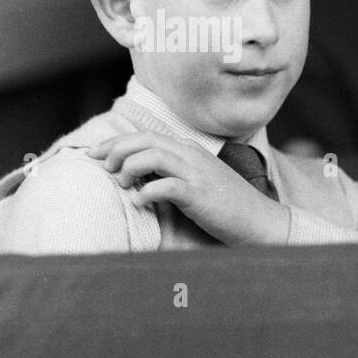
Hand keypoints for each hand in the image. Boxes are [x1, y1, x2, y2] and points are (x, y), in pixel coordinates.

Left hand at [89, 132, 289, 246]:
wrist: (262, 221)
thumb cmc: (228, 206)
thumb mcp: (198, 181)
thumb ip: (173, 172)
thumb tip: (139, 175)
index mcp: (189, 150)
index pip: (146, 135)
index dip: (115, 142)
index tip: (95, 154)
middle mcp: (192, 156)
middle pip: (144, 140)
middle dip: (116, 150)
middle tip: (103, 167)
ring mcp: (197, 174)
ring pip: (152, 156)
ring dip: (129, 168)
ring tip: (124, 185)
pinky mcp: (200, 195)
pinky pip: (165, 186)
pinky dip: (147, 193)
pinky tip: (141, 203)